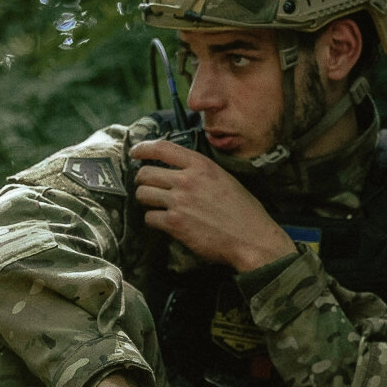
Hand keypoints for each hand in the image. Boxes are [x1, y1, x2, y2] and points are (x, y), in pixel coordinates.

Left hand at [130, 139, 295, 270]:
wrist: (251, 238)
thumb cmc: (243, 211)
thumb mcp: (225, 178)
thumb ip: (200, 171)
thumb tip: (180, 170)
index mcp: (201, 165)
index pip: (162, 148)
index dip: (143, 148)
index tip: (135, 152)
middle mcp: (187, 180)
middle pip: (146, 173)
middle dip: (143, 180)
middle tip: (147, 187)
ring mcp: (179, 202)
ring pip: (143, 194)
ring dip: (146, 200)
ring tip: (155, 205)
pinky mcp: (175, 224)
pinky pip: (150, 217)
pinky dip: (154, 220)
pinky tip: (164, 222)